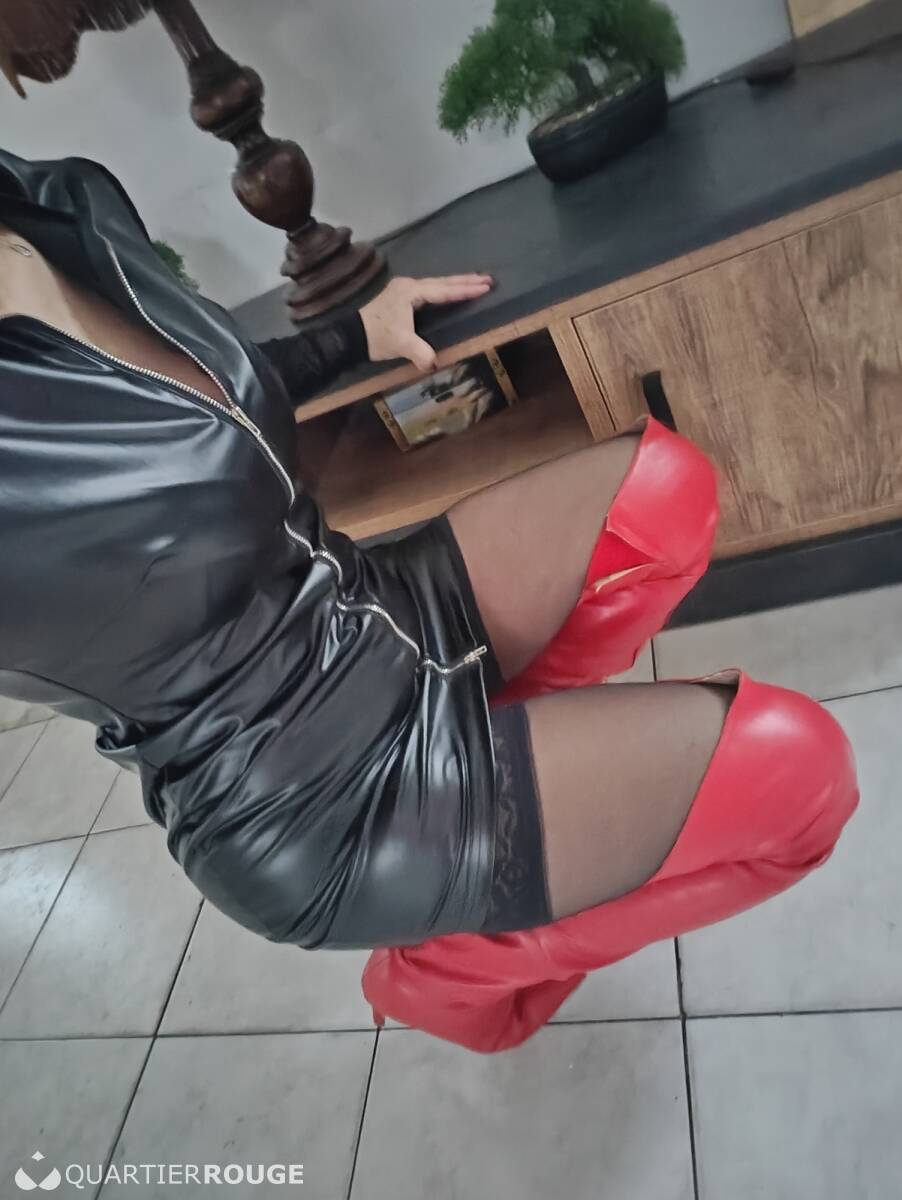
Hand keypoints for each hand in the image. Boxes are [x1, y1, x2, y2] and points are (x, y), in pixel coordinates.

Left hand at [359, 274, 492, 372]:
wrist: (352, 336)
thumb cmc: (377, 337)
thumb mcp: (401, 345)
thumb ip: (420, 353)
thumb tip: (433, 364)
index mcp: (411, 292)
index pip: (444, 290)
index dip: (465, 290)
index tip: (484, 287)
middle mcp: (409, 285)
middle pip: (443, 282)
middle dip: (466, 281)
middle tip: (488, 278)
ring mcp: (404, 289)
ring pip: (436, 284)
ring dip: (456, 284)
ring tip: (476, 282)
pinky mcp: (401, 296)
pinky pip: (429, 290)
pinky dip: (444, 289)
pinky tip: (452, 291)